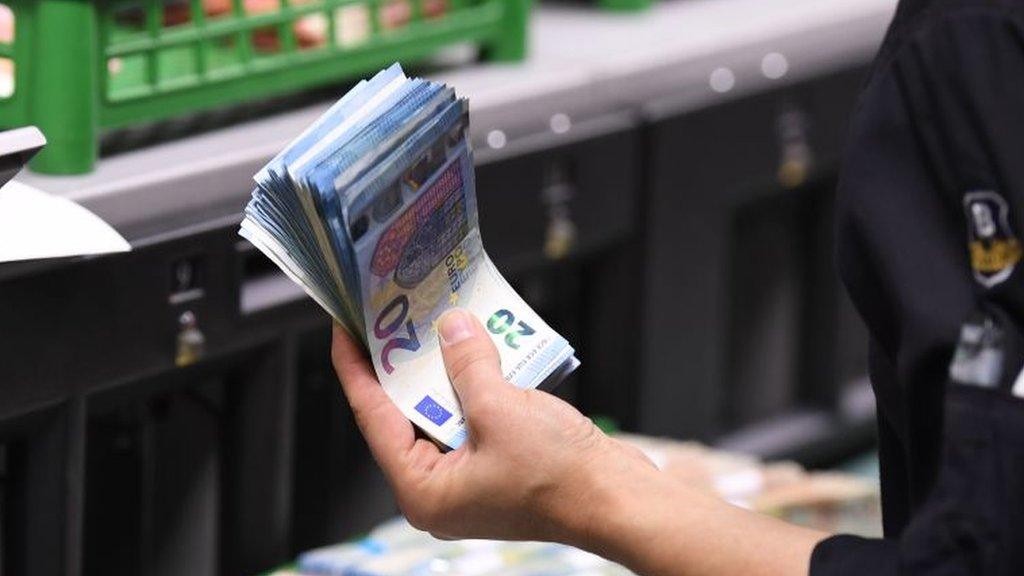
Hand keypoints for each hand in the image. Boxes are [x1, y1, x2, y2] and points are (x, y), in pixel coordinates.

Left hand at [331, 308, 654, 543]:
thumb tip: (452, 329)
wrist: (618, 500)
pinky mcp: (497, 464)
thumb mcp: (501, 410)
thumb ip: (469, 365)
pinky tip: (480, 350)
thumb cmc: (561, 480)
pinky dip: (475, 384)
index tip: (344, 329)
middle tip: (392, 319)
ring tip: (436, 324)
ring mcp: (470, 477)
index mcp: (423, 490)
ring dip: (445, 370)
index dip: (357, 368)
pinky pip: (473, 415)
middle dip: (404, 364)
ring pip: (443, 411)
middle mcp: (440, 488)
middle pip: (406, 413)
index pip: (374, 417)